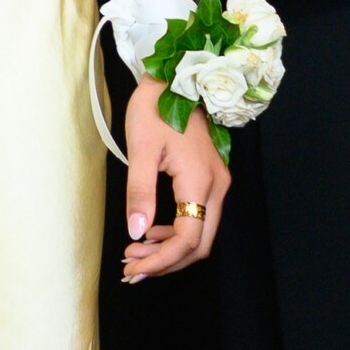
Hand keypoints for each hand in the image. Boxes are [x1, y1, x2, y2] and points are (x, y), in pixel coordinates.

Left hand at [121, 79, 228, 280]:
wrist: (174, 79)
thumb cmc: (155, 107)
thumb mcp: (140, 148)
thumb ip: (139, 192)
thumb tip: (136, 232)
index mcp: (200, 182)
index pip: (187, 239)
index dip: (161, 261)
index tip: (133, 270)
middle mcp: (217, 187)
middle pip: (199, 244)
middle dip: (166, 262)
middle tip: (132, 269)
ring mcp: (217, 183)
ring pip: (201, 233)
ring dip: (170, 250)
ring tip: (135, 254)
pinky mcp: (211, 179)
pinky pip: (199, 217)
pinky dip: (176, 232)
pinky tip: (152, 232)